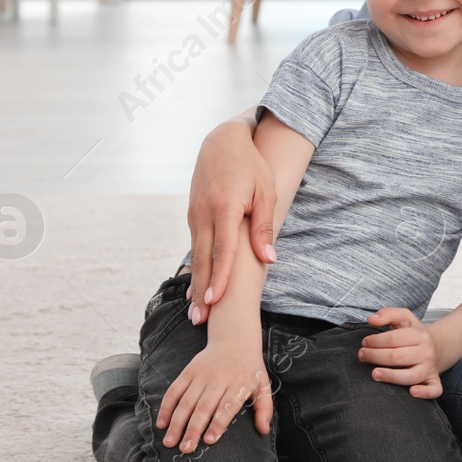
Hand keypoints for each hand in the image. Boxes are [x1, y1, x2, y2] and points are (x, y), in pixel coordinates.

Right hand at [157, 337, 272, 451]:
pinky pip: (174, 390)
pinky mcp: (189, 371)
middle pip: (204, 407)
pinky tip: (162, 423)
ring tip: (170, 442)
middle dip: (193, 429)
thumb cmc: (250, 368)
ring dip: (177, 422)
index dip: (218, 423)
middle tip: (185, 449)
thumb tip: (264, 430)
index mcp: (239, 383)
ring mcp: (202, 374)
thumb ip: (264, 409)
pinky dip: (166, 407)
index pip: (227, 406)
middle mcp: (219, 379)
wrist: (235, 339)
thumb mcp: (263, 385)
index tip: (208, 440)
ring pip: (187, 401)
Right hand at [187, 119, 277, 320]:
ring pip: (196, 255)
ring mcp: (194, 215)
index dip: (219, 277)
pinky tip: (195, 286)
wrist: (222, 142)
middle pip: (203, 259)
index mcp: (224, 208)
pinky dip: (195, 267)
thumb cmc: (250, 166)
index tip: (215, 300)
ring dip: (196, 284)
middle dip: (201, 291)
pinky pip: (194, 246)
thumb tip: (269, 260)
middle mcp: (204, 214)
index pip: (222, 249)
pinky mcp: (192, 215)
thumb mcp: (266, 192)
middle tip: (200, 319)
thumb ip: (264, 227)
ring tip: (196, 311)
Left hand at [359, 308, 442, 398]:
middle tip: (362, 356)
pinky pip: (434, 390)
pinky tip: (411, 392)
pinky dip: (424, 393)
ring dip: (391, 376)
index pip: (394, 338)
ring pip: (412, 375)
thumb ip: (388, 314)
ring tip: (374, 374)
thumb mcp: (404, 318)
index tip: (364, 343)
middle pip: (399, 356)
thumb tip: (371, 320)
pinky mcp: (434, 382)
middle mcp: (426, 352)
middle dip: (376, 356)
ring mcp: (430, 368)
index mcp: (419, 335)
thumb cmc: (414, 334)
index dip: (376, 341)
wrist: (437, 347)